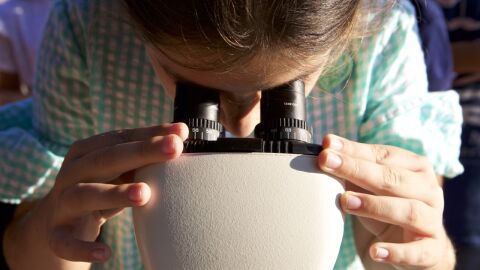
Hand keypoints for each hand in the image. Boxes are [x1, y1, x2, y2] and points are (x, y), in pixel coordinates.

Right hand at [4, 123, 187, 268]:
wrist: (53, 224)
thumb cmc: (98, 189)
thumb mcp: (116, 171)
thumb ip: (143, 156)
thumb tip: (180, 136)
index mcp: (86, 152)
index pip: (120, 138)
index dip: (150, 134)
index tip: (181, 133)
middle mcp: (71, 173)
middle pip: (106, 159)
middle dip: (142, 152)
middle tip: (174, 149)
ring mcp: (62, 203)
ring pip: (85, 195)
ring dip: (114, 193)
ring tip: (145, 194)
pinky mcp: (56, 234)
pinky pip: (66, 242)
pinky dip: (83, 248)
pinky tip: (105, 253)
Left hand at [318, 134, 454, 269]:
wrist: (413, 246)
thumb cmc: (387, 207)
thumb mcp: (370, 187)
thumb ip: (353, 170)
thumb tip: (326, 153)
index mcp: (416, 168)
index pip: (383, 155)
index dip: (354, 150)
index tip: (327, 146)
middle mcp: (428, 191)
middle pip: (393, 178)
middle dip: (358, 170)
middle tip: (328, 163)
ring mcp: (432, 220)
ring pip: (408, 210)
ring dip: (375, 205)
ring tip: (345, 201)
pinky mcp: (430, 250)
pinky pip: (417, 251)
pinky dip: (397, 251)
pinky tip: (376, 251)